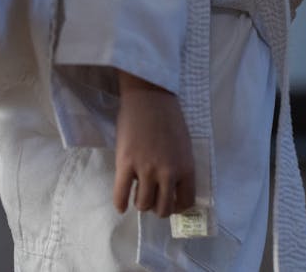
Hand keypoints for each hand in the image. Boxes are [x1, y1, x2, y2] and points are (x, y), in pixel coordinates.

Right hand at [112, 72, 195, 217]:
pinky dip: (120, 203)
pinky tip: (120, 206)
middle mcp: (168, 173)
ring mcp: (146, 169)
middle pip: (163, 208)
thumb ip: (179, 166)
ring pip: (143, 204)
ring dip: (140, 203)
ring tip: (136, 195)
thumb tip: (170, 185)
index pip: (186, 202)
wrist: (149, 96)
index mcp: (186, 167)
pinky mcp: (126, 163)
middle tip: (151, 199)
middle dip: (156, 208)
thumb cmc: (168, 116)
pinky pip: (121, 193)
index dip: (177, 207)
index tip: (169, 203)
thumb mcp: (183, 146)